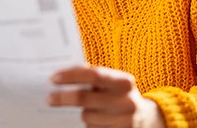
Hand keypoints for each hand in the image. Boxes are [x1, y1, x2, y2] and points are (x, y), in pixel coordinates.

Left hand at [48, 66, 163, 127]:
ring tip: (92, 110)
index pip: (93, 75)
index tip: (53, 78)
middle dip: (62, 98)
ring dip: (83, 113)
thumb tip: (63, 74)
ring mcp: (125, 121)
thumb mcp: (113, 81)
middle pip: (84, 98)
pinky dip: (91, 125)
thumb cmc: (120, 95)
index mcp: (124, 82)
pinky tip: (98, 120)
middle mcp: (126, 101)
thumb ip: (93, 75)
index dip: (71, 76)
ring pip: (86, 117)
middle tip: (49, 98)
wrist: (146, 119)